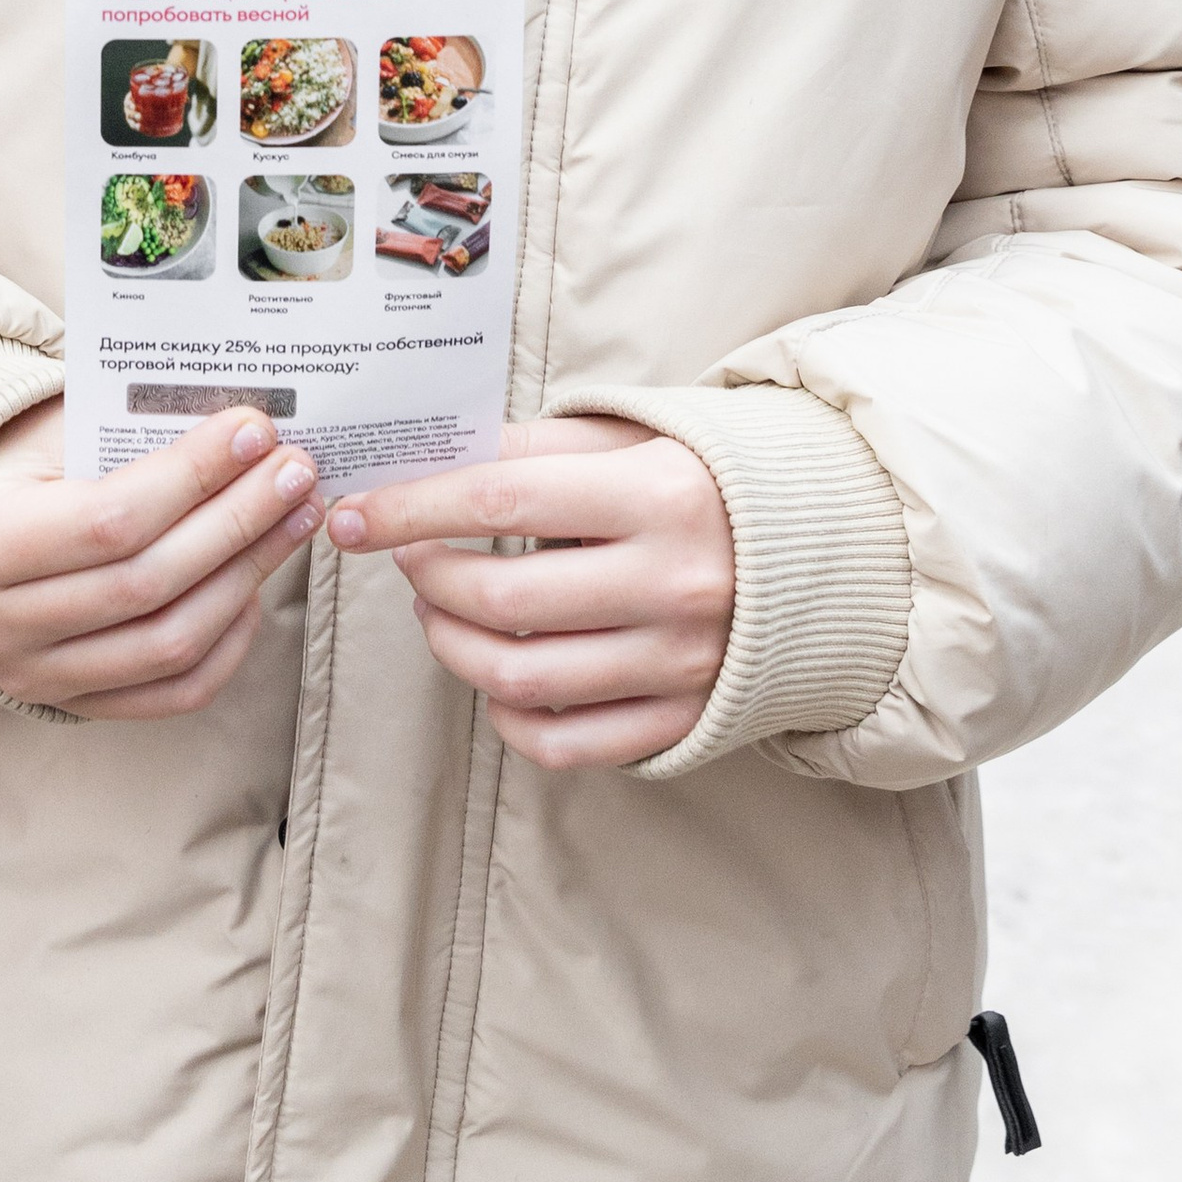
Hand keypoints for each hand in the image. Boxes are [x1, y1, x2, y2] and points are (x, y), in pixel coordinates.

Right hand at [0, 401, 325, 718]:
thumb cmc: (7, 472)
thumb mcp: (42, 434)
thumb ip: (125, 432)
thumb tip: (240, 428)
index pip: (109, 519)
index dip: (193, 477)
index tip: (254, 430)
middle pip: (148, 582)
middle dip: (238, 520)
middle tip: (296, 471)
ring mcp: (33, 676)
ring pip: (169, 642)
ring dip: (248, 575)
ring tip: (295, 518)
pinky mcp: (71, 705)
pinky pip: (173, 692)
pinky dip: (228, 641)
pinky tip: (258, 584)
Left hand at [325, 416, 731, 770]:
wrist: (825, 551)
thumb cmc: (703, 482)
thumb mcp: (633, 438)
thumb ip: (535, 449)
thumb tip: (423, 468)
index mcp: (659, 493)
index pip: (500, 496)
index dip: (412, 508)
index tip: (356, 515)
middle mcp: (674, 582)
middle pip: (502, 595)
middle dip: (428, 576)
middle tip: (408, 557)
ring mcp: (680, 662)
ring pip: (521, 676)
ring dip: (452, 643)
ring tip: (439, 609)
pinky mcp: (683, 717)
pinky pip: (566, 743)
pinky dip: (508, 719)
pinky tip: (491, 678)